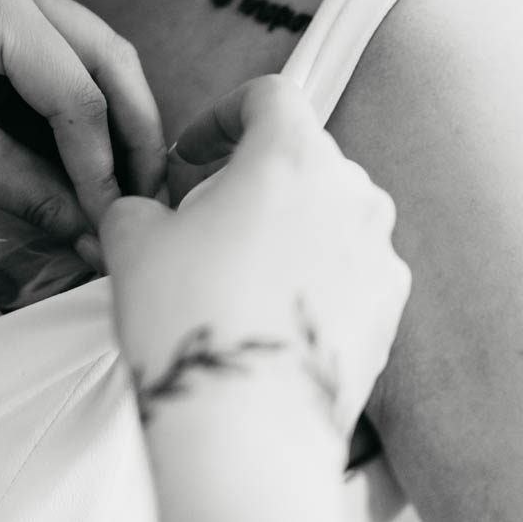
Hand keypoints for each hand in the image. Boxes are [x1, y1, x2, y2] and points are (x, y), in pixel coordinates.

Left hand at [0, 0, 167, 241]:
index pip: (78, 89)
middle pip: (100, 55)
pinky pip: (41, 58)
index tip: (120, 223)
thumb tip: (98, 237)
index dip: (106, 164)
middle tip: (143, 197)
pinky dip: (61, 107)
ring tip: (116, 185)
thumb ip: (35, 191)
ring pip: (79, 55)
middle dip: (126, 130)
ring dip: (100, 118)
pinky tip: (75, 158)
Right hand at [100, 76, 407, 437]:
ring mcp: (380, 253)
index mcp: (291, 156)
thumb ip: (136, 206)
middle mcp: (351, 193)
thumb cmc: (192, 321)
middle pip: (301, 157)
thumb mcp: (132, 242)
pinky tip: (266, 314)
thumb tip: (144, 213)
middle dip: (251, 178)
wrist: (246, 424)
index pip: (268, 97)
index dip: (221, 116)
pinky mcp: (390, 308)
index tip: (194, 153)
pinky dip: (311, 276)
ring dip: (285, 227)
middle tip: (204, 219)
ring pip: (329, 214)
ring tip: (235, 273)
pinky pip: (348, 269)